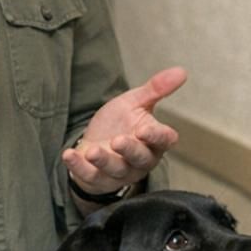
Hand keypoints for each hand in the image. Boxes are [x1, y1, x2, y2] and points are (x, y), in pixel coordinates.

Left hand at [62, 66, 187, 198]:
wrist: (95, 143)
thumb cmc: (120, 124)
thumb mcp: (136, 103)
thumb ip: (156, 89)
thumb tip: (182, 71)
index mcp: (154, 141)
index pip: (163, 140)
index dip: (156, 136)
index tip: (144, 129)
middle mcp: (140, 160)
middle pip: (140, 158)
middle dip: (130, 150)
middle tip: (118, 140)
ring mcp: (119, 172)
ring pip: (116, 169)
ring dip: (104, 161)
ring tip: (93, 151)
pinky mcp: (98, 179)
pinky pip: (90, 176)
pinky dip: (78, 167)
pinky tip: (68, 155)